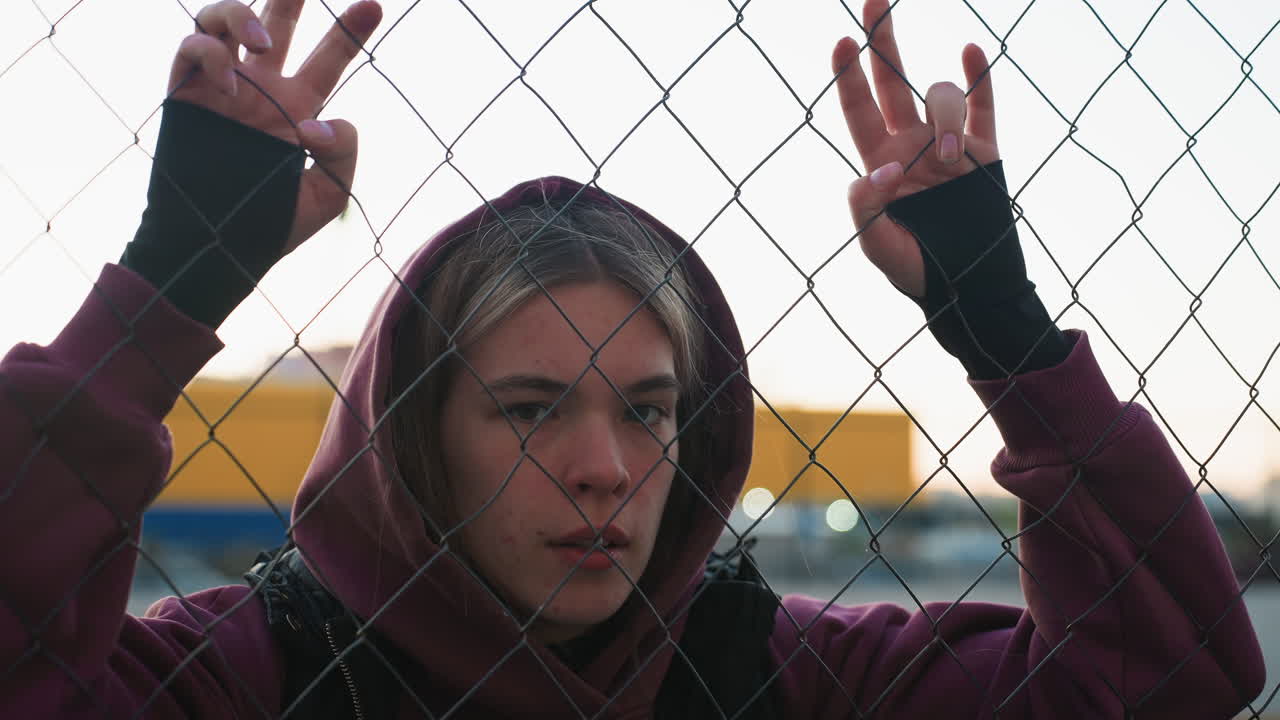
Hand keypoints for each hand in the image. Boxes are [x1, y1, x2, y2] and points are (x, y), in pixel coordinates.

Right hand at [168, 0, 382, 253]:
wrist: (219, 246)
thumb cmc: (273, 224)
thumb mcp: (328, 194)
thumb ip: (342, 152)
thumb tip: (314, 121)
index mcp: (298, 105)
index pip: (330, 58)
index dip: (351, 32)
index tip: (375, 6)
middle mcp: (261, 87)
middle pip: (277, 21)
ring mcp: (223, 85)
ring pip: (224, 19)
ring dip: (243, 14)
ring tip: (267, 42)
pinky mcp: (185, 92)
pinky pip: (193, 47)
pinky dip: (211, 53)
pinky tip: (230, 84)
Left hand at [833, 0, 998, 297]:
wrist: (969, 288)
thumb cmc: (917, 272)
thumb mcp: (878, 247)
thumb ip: (866, 209)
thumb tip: (882, 169)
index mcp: (879, 162)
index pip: (858, 109)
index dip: (848, 74)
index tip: (843, 40)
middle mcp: (911, 144)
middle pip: (891, 81)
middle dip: (883, 41)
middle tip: (874, 2)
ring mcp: (948, 144)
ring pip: (941, 98)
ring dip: (946, 119)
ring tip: (952, 162)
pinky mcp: (986, 151)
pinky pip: (983, 106)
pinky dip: (979, 78)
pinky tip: (970, 52)